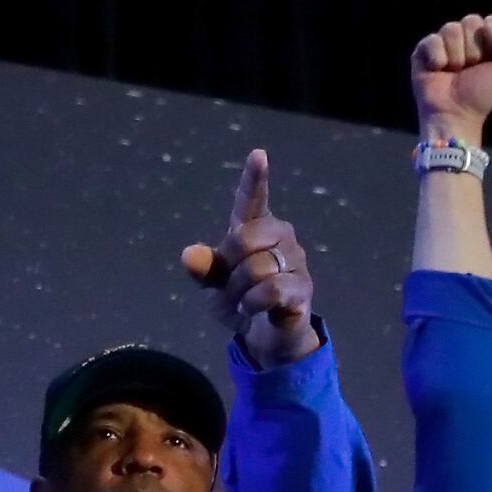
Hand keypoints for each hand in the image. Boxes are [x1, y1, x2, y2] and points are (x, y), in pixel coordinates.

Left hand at [180, 149, 321, 368]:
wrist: (265, 337)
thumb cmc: (241, 299)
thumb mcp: (215, 285)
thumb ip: (203, 269)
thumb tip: (189, 256)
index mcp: (256, 228)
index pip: (253, 199)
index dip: (255, 178)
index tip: (258, 155)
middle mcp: (280, 236)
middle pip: (245, 240)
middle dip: (230, 268)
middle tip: (232, 286)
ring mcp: (295, 260)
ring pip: (258, 268)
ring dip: (240, 291)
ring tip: (245, 302)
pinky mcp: (303, 288)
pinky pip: (271, 289)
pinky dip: (253, 302)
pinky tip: (254, 309)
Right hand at [411, 13, 491, 144]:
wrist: (456, 115)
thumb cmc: (483, 94)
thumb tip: (486, 25)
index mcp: (486, 37)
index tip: (489, 61)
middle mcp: (464, 36)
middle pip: (471, 21)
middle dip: (474, 49)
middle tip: (470, 69)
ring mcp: (443, 42)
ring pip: (451, 29)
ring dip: (457, 56)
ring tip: (454, 72)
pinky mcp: (423, 50)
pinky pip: (432, 40)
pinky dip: (438, 58)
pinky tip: (438, 71)